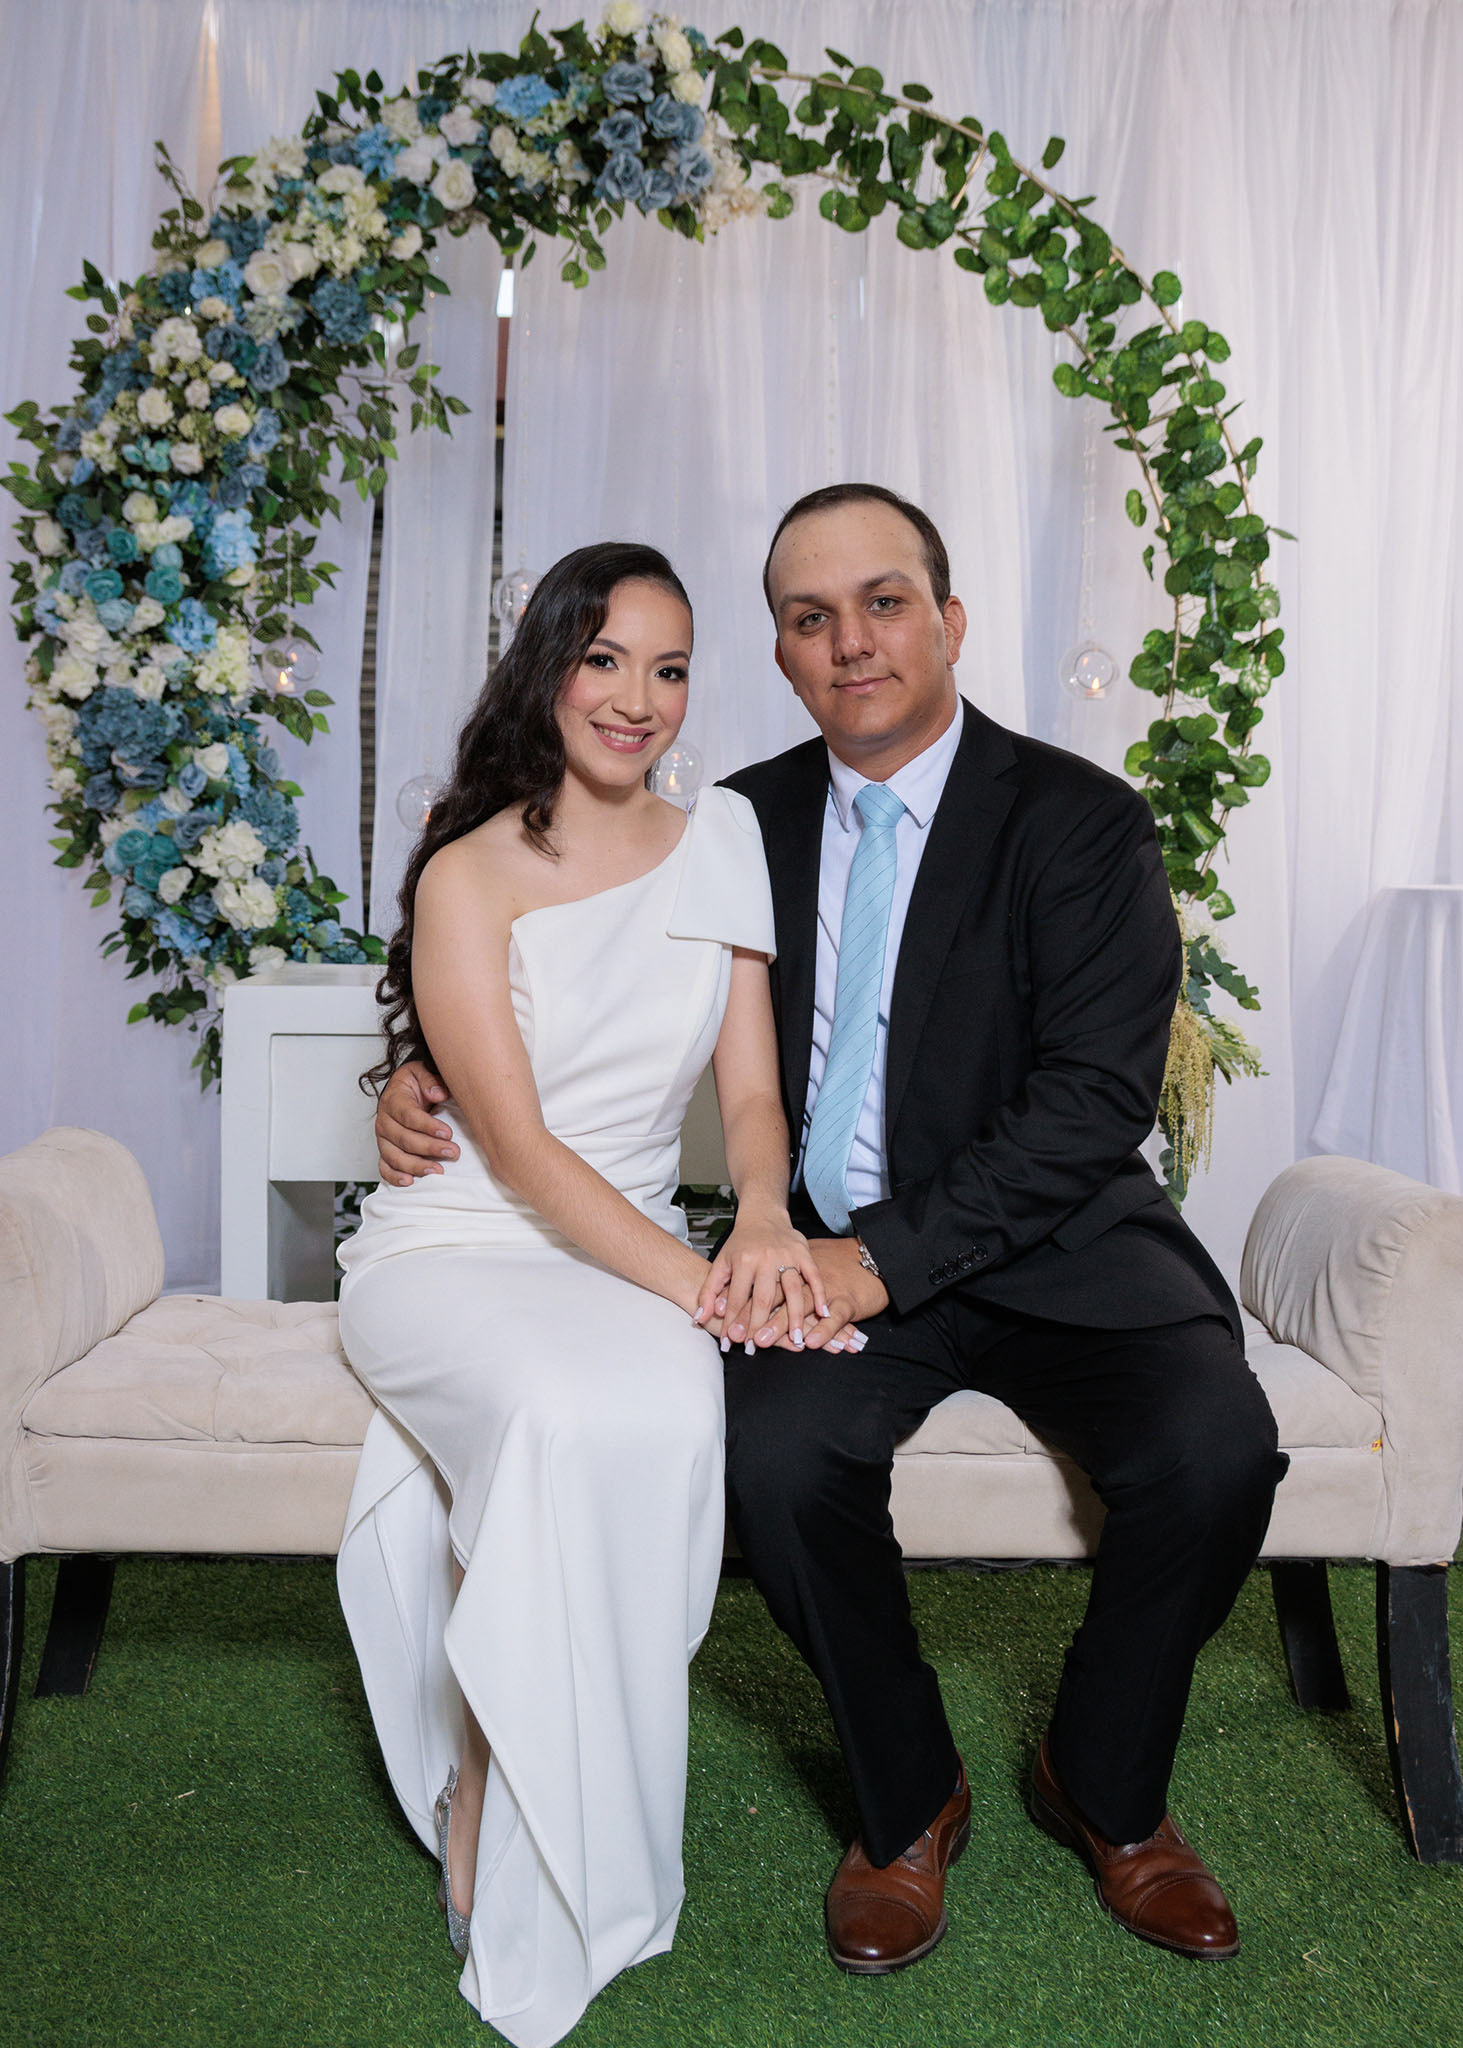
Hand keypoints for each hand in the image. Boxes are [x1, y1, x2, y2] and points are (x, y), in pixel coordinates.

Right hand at [376, 1059, 458, 1184]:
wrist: (402, 1092)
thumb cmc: (414, 1084)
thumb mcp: (421, 1072)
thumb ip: (429, 1079)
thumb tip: (439, 1093)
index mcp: (393, 1100)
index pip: (408, 1115)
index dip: (428, 1126)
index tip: (448, 1133)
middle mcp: (384, 1121)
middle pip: (404, 1139)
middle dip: (429, 1147)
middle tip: (452, 1152)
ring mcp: (383, 1139)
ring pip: (394, 1156)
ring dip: (416, 1166)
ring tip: (437, 1171)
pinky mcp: (385, 1152)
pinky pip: (384, 1168)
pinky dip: (394, 1177)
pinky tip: (409, 1181)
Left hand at [694, 1210, 827, 1353]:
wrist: (763, 1215)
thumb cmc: (740, 1244)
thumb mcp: (721, 1264)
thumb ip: (709, 1292)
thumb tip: (700, 1319)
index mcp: (743, 1260)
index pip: (737, 1297)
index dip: (733, 1322)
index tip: (732, 1343)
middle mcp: (765, 1257)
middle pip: (764, 1298)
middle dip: (760, 1325)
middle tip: (759, 1348)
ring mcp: (787, 1255)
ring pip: (792, 1290)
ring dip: (794, 1317)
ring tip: (796, 1341)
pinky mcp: (804, 1253)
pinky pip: (814, 1277)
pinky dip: (819, 1295)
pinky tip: (823, 1314)